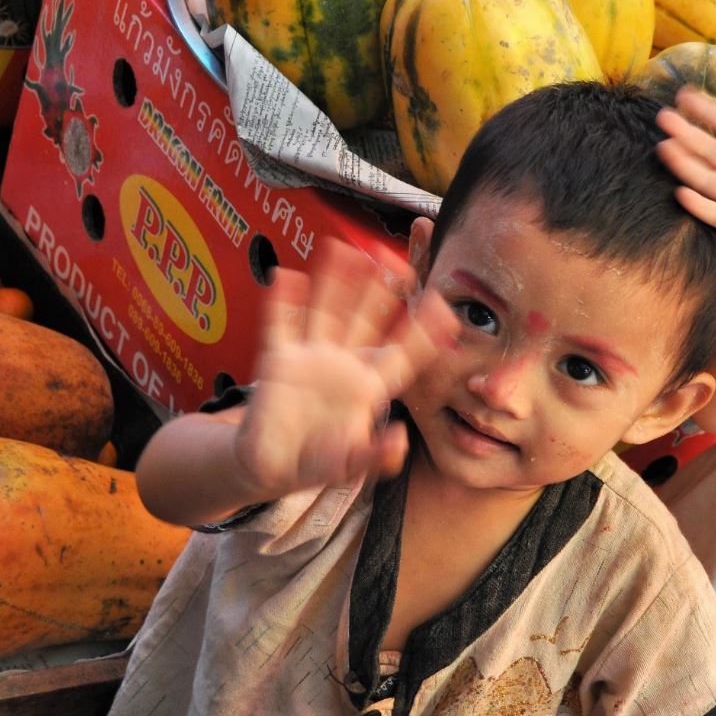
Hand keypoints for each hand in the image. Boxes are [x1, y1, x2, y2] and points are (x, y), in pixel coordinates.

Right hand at [233, 238, 457, 496]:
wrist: (271, 466)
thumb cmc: (318, 462)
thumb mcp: (351, 465)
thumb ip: (376, 456)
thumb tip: (399, 440)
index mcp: (370, 388)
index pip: (403, 354)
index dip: (423, 333)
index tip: (444, 309)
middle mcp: (344, 365)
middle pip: (365, 320)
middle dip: (378, 291)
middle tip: (394, 260)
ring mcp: (311, 359)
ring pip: (326, 311)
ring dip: (334, 282)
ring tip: (343, 248)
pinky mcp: (277, 362)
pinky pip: (280, 326)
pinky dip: (282, 302)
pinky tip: (285, 275)